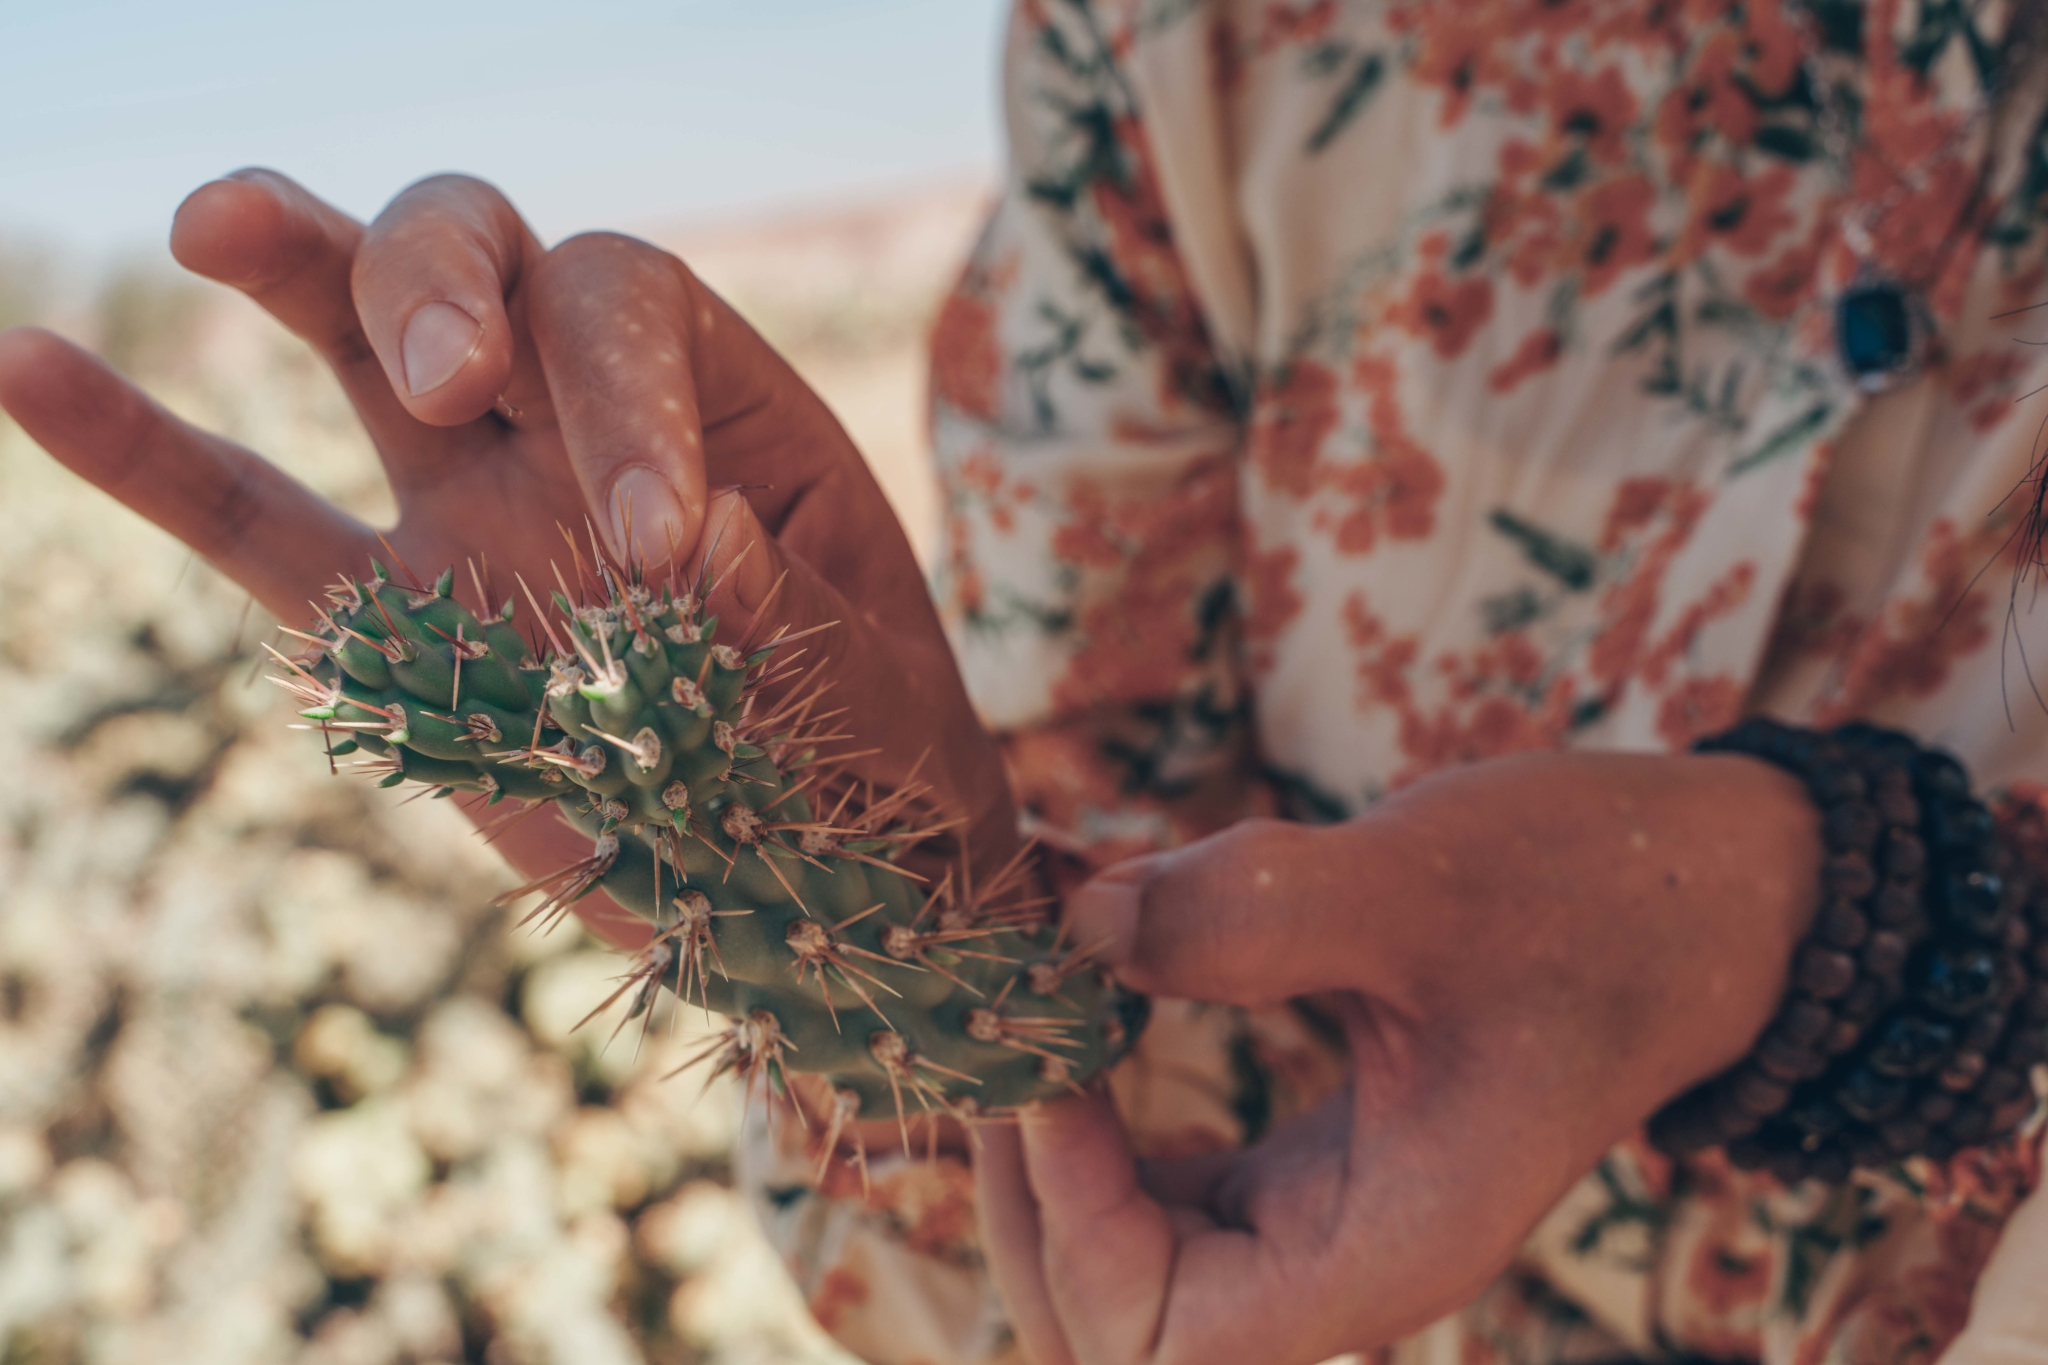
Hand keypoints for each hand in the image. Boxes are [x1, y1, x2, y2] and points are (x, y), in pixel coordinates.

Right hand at [0, 170, 1009, 944]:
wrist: (822, 885)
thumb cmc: (872, 768)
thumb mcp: (871, 695)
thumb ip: (793, 620)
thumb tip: (700, 542)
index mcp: (725, 413)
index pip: (631, 314)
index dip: (623, 399)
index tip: (657, 549)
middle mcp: (587, 430)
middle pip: (493, 262)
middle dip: (449, 281)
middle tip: (443, 383)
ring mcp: (478, 511)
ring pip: (362, 346)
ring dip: (295, 265)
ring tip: (212, 223)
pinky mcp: (397, 621)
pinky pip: (257, 524)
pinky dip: (150, 457)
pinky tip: (30, 364)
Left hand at [976, 750, 1822, 1364]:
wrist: (1710, 895)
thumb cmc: (1598, 897)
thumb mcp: (1424, 886)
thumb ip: (1249, 913)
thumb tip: (1080, 925)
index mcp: (1382, 1248)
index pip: (1159, 1340)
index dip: (1072, 1220)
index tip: (1050, 1062)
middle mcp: (1339, 1253)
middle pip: (1112, 1315)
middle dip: (1029, 1186)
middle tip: (1001, 1026)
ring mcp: (1320, 1207)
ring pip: (1125, 1251)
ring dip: (1049, 1139)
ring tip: (1019, 991)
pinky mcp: (1309, 1146)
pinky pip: (1164, 1174)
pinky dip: (1100, 1094)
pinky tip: (1081, 972)